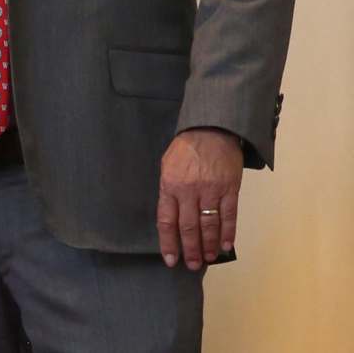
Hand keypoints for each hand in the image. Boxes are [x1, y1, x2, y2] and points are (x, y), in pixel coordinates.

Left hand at [157, 127, 243, 269]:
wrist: (211, 130)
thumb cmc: (185, 149)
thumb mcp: (167, 166)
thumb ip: (168, 191)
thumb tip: (171, 217)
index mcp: (170, 185)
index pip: (166, 220)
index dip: (168, 242)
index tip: (170, 259)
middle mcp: (189, 190)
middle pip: (189, 227)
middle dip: (190, 249)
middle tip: (191, 265)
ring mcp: (211, 190)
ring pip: (209, 225)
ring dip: (208, 245)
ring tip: (207, 260)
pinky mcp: (229, 189)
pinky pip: (229, 216)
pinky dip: (228, 233)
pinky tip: (225, 246)